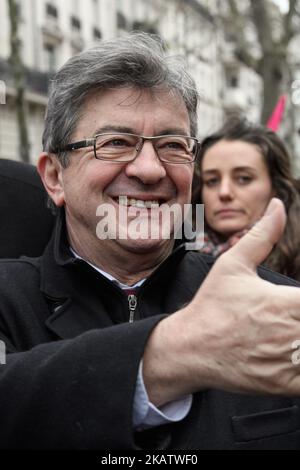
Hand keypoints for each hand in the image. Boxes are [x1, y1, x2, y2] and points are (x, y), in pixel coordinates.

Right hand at [143, 198, 299, 405]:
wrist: (191, 348)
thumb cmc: (212, 306)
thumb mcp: (233, 265)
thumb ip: (262, 235)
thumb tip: (276, 205)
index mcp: (286, 302)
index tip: (299, 299)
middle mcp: (291, 332)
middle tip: (296, 313)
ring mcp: (289, 361)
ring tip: (293, 330)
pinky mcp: (285, 384)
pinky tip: (293, 352)